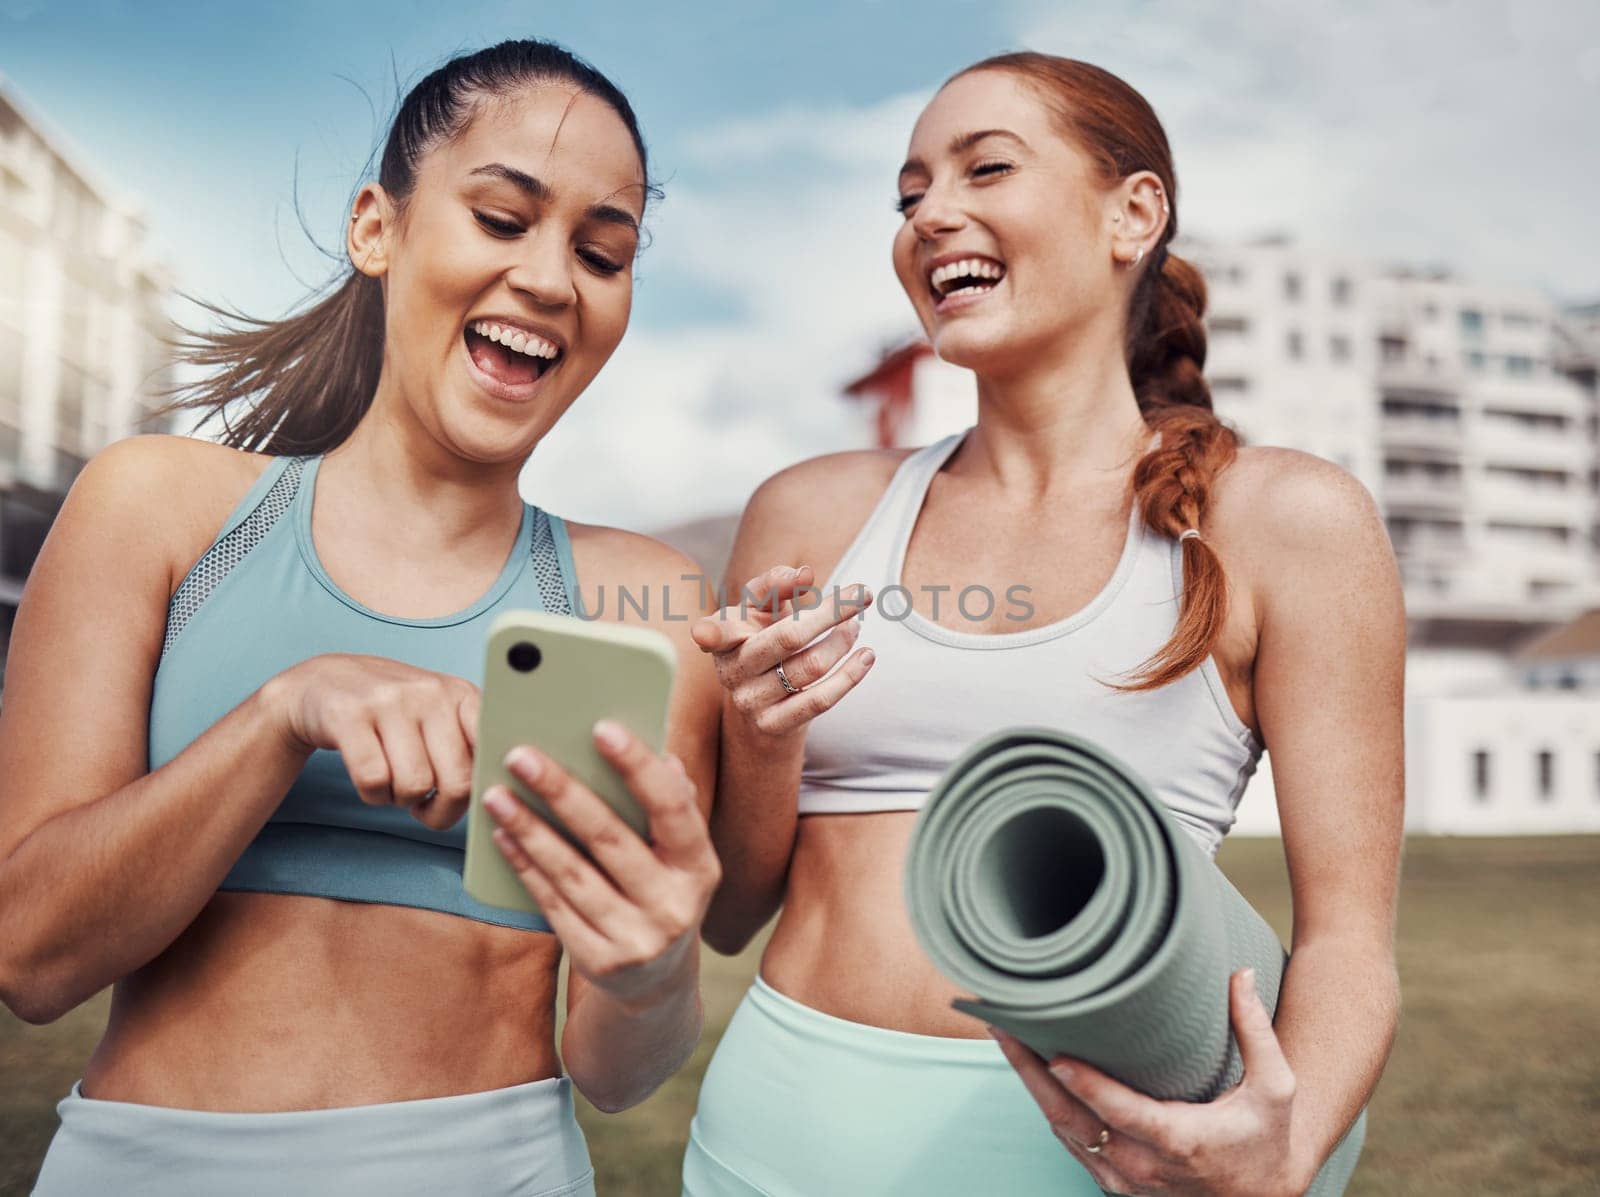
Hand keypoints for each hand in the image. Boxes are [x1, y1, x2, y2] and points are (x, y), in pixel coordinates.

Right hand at [265, 653, 478, 830]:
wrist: (325, 683)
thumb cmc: (394, 712)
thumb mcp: (439, 714)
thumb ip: (470, 746)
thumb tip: (499, 793)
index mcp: (462, 694)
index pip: (492, 752)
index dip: (483, 788)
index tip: (466, 798)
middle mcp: (430, 692)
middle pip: (458, 781)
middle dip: (442, 810)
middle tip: (426, 806)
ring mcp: (389, 700)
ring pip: (415, 785)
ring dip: (402, 800)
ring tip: (394, 784)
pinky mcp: (349, 715)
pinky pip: (374, 781)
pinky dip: (373, 796)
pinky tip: (372, 782)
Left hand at [483, 720, 720, 1008]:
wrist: (657, 985)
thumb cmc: (662, 893)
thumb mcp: (679, 858)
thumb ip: (672, 808)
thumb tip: (661, 756)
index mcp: (701, 868)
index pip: (673, 808)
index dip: (638, 767)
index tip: (600, 727)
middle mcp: (674, 907)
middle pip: (610, 839)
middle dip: (562, 792)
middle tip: (521, 754)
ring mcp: (636, 941)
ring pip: (572, 874)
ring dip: (529, 829)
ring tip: (497, 793)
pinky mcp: (599, 962)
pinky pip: (553, 905)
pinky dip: (525, 868)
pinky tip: (503, 836)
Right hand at [690, 564, 874, 737]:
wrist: (761, 709)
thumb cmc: (764, 643)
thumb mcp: (762, 612)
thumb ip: (776, 585)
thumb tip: (804, 574)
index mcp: (723, 635)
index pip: (724, 626)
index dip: (719, 627)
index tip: (725, 620)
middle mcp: (731, 669)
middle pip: (788, 637)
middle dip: (831, 612)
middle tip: (864, 594)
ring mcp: (750, 701)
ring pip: (810, 667)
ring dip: (842, 641)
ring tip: (855, 626)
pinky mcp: (773, 726)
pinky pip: (819, 700)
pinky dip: (849, 676)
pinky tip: (866, 657)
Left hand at [990, 969, 1309, 1196]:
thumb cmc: (1265, 1139)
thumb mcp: (1275, 1088)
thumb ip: (1256, 1031)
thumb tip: (1240, 973)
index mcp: (1180, 1141)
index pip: (1120, 1112)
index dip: (1086, 1084)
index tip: (1055, 1054)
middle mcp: (1143, 1165)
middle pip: (1071, 1120)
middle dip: (1031, 1072)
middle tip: (1004, 1027)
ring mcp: (1124, 1178)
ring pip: (1062, 1131)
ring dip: (1032, 1086)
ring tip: (1008, 1037)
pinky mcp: (1114, 1181)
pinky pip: (1070, 1142)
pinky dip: (1047, 1106)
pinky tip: (1032, 1071)